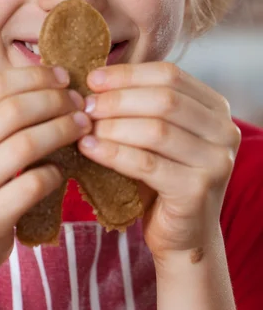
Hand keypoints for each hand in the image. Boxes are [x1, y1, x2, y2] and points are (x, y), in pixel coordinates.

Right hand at [0, 66, 91, 273]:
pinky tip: (60, 170)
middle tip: (79, 104)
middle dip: (55, 101)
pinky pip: (34, 183)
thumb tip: (52, 79)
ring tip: (81, 127)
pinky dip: (55, 172)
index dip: (35, 76)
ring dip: (63, 130)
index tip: (64, 78)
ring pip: (26, 144)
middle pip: (13, 110)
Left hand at [78, 62, 240, 263]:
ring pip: (155, 130)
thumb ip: (141, 106)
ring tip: (84, 128)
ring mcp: (216, 162)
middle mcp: (225, 131)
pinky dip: (112, 153)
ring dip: (112, 126)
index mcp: (216, 108)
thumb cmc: (164, 178)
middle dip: (117, 99)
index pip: (170, 75)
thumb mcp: (159, 135)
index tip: (93, 79)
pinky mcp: (197, 190)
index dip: (128, 74)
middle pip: (164, 99)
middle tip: (85, 106)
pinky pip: (146, 164)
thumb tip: (96, 81)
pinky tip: (89, 148)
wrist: (183, 235)